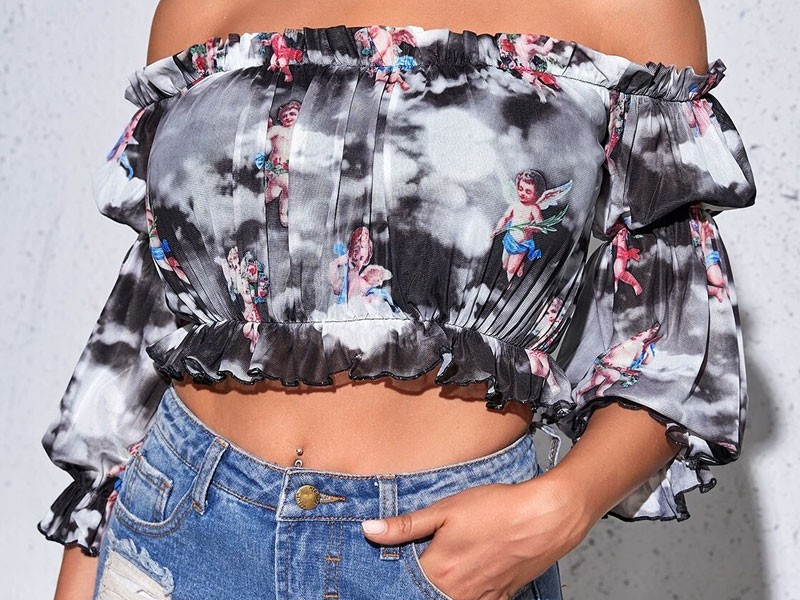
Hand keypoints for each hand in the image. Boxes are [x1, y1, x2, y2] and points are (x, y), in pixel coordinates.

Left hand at [360, 477, 593, 599]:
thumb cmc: (497, 509)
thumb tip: (370, 530)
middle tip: (419, 567)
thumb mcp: (445, 510)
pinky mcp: (500, 598)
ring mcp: (480, 599)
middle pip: (424, 596)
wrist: (545, 517)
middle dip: (413, 586)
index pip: (401, 586)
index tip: (377, 577)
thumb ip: (406, 525)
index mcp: (439, 572)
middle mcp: (457, 593)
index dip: (390, 578)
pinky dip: (462, 595)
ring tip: (444, 569)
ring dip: (439, 590)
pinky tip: (462, 581)